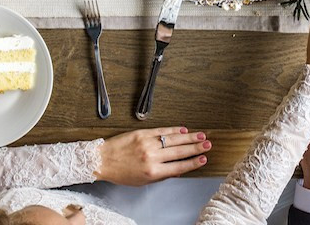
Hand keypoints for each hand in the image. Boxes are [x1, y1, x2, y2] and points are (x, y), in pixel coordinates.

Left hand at [95, 127, 210, 184]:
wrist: (102, 159)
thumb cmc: (121, 173)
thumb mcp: (142, 181)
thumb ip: (161, 175)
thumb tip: (178, 170)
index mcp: (152, 172)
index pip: (179, 167)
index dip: (193, 163)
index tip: (203, 159)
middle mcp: (152, 157)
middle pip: (179, 151)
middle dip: (196, 148)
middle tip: (208, 145)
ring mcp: (147, 143)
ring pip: (174, 139)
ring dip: (189, 137)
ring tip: (201, 136)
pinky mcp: (142, 133)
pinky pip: (162, 131)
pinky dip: (174, 129)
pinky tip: (183, 129)